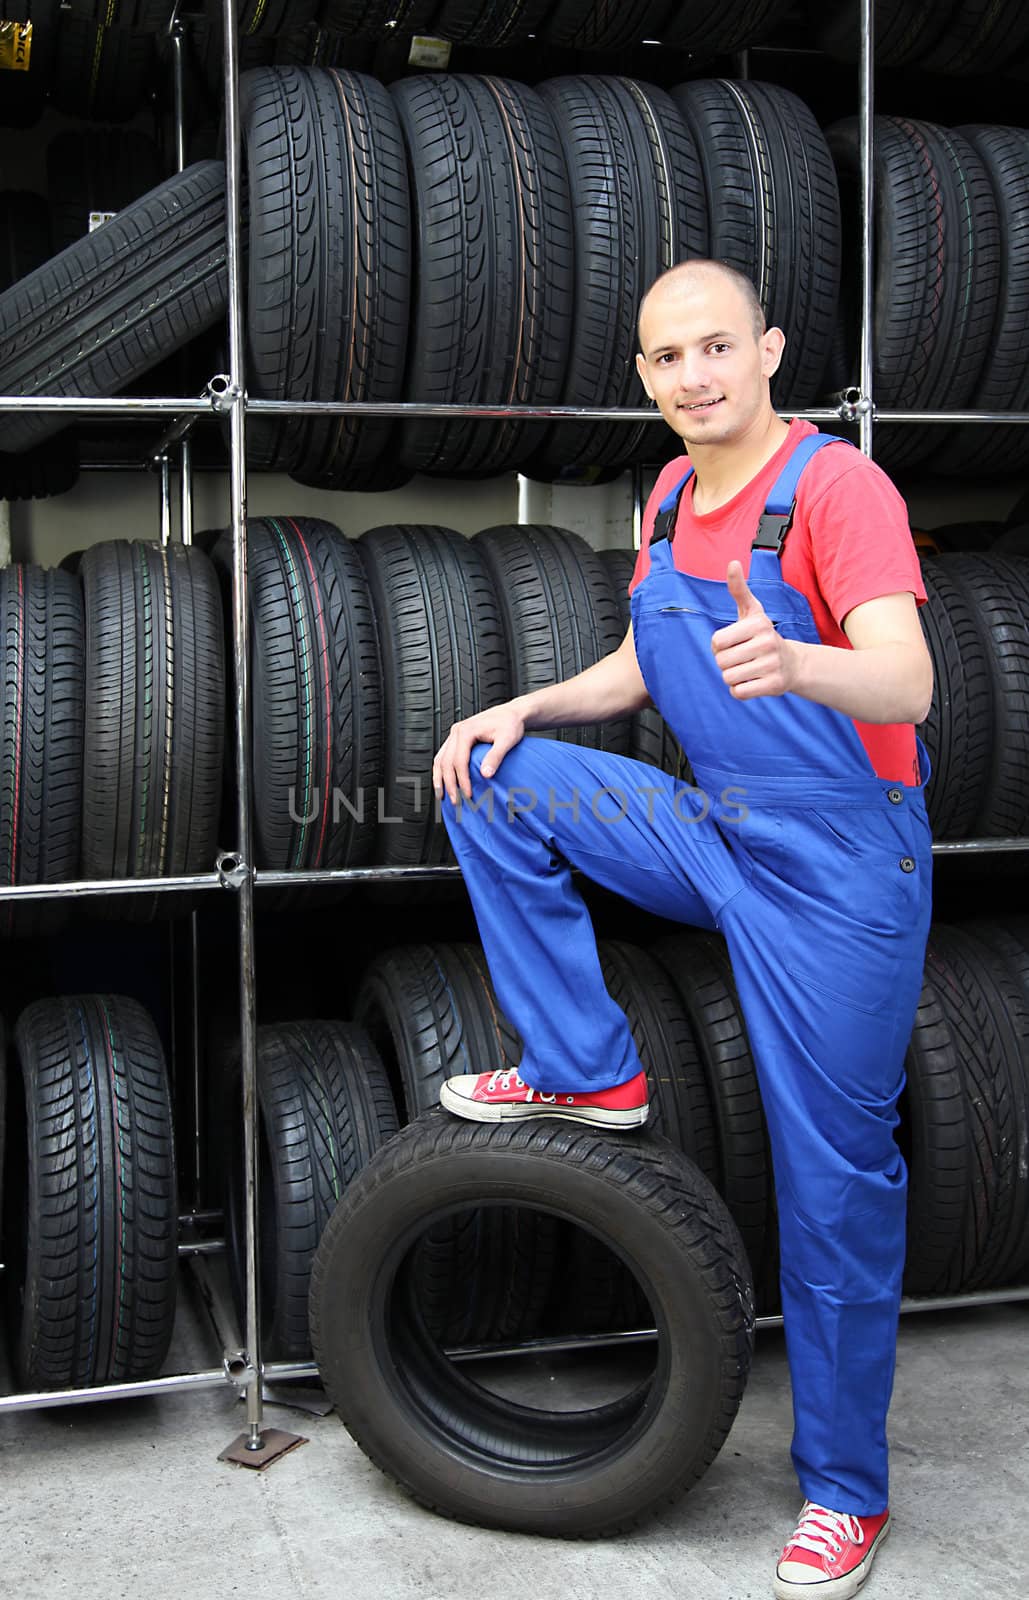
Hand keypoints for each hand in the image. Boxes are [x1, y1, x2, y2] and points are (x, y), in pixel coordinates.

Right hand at [432, 702, 526, 804]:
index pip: (459, 761)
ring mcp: (454, 735)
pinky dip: (441, 771)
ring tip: (442, 795)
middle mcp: (456, 732)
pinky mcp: (456, 739)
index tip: (467, 793)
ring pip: (440, 759)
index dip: (462, 780)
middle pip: (445, 762)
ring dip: (439, 779)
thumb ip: (495, 756)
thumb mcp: (507, 740)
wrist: (511, 714)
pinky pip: (443, 756)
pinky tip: (443, 782)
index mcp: (466, 731)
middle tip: (456, 801)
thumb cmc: (510, 724)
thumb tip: (486, 774)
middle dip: (449, 784)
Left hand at [710, 561, 797, 698]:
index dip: (718, 645)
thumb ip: (739, 589)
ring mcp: (772, 665)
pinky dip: (740, 690)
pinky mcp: (774, 685)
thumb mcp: (752, 611)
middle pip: (720, 661)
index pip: (716, 641)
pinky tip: (752, 681)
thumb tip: (732, 563)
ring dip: (732, 677)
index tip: (733, 642)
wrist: (792, 663)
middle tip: (742, 658)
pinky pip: (739, 693)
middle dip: (725, 662)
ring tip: (748, 668)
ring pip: (728, 678)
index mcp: (758, 623)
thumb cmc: (762, 635)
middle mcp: (767, 642)